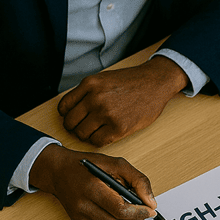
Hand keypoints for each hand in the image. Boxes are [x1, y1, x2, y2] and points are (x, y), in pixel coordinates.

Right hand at [30, 145, 156, 219]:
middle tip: (146, 210)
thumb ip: (138, 180)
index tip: (150, 209)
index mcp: (92, 189)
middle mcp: (82, 207)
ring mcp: (79, 219)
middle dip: (137, 219)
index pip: (120, 210)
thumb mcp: (117, 164)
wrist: (59, 172)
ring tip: (134, 211)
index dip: (139, 212)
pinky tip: (118, 213)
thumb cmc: (88, 165)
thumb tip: (151, 202)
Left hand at [58, 55, 188, 146]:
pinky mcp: (119, 127)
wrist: (155, 83)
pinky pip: (97, 141)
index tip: (72, 118)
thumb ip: (86, 91)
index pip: (64, 107)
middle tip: (82, 127)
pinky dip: (97, 140)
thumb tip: (71, 109)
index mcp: (90, 84)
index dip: (66, 115)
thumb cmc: (131, 82)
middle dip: (74, 127)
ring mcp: (107, 114)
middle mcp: (95, 98)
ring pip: (82, 133)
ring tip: (94, 131)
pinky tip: (104, 134)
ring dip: (85, 135)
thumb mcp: (104, 78)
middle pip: (70, 122)